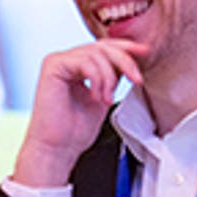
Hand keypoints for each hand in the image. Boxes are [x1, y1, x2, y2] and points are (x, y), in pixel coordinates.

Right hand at [12, 40, 145, 186]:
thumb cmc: (74, 132)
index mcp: (75, 66)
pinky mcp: (53, 66)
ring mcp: (57, 62)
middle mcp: (65, 61)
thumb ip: (111, 77)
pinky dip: (97, 79)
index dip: (125, 48)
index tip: (144, 52)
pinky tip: (95, 97)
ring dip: (109, 78)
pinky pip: (85, 62)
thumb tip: (128, 62)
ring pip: (96, 53)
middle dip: (124, 62)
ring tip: (106, 100)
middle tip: (136, 79)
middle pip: (102, 47)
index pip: (103, 48)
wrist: (57, 149)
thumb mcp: (103, 97)